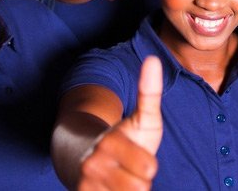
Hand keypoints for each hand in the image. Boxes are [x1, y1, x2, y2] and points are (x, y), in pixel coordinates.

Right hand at [80, 56, 162, 190]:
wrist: (84, 159)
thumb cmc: (124, 139)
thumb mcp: (142, 117)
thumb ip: (149, 92)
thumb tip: (153, 59)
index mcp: (108, 142)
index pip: (148, 168)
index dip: (149, 165)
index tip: (139, 156)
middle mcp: (93, 165)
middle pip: (140, 188)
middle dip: (140, 181)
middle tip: (129, 169)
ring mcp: (86, 186)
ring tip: (122, 179)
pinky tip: (113, 189)